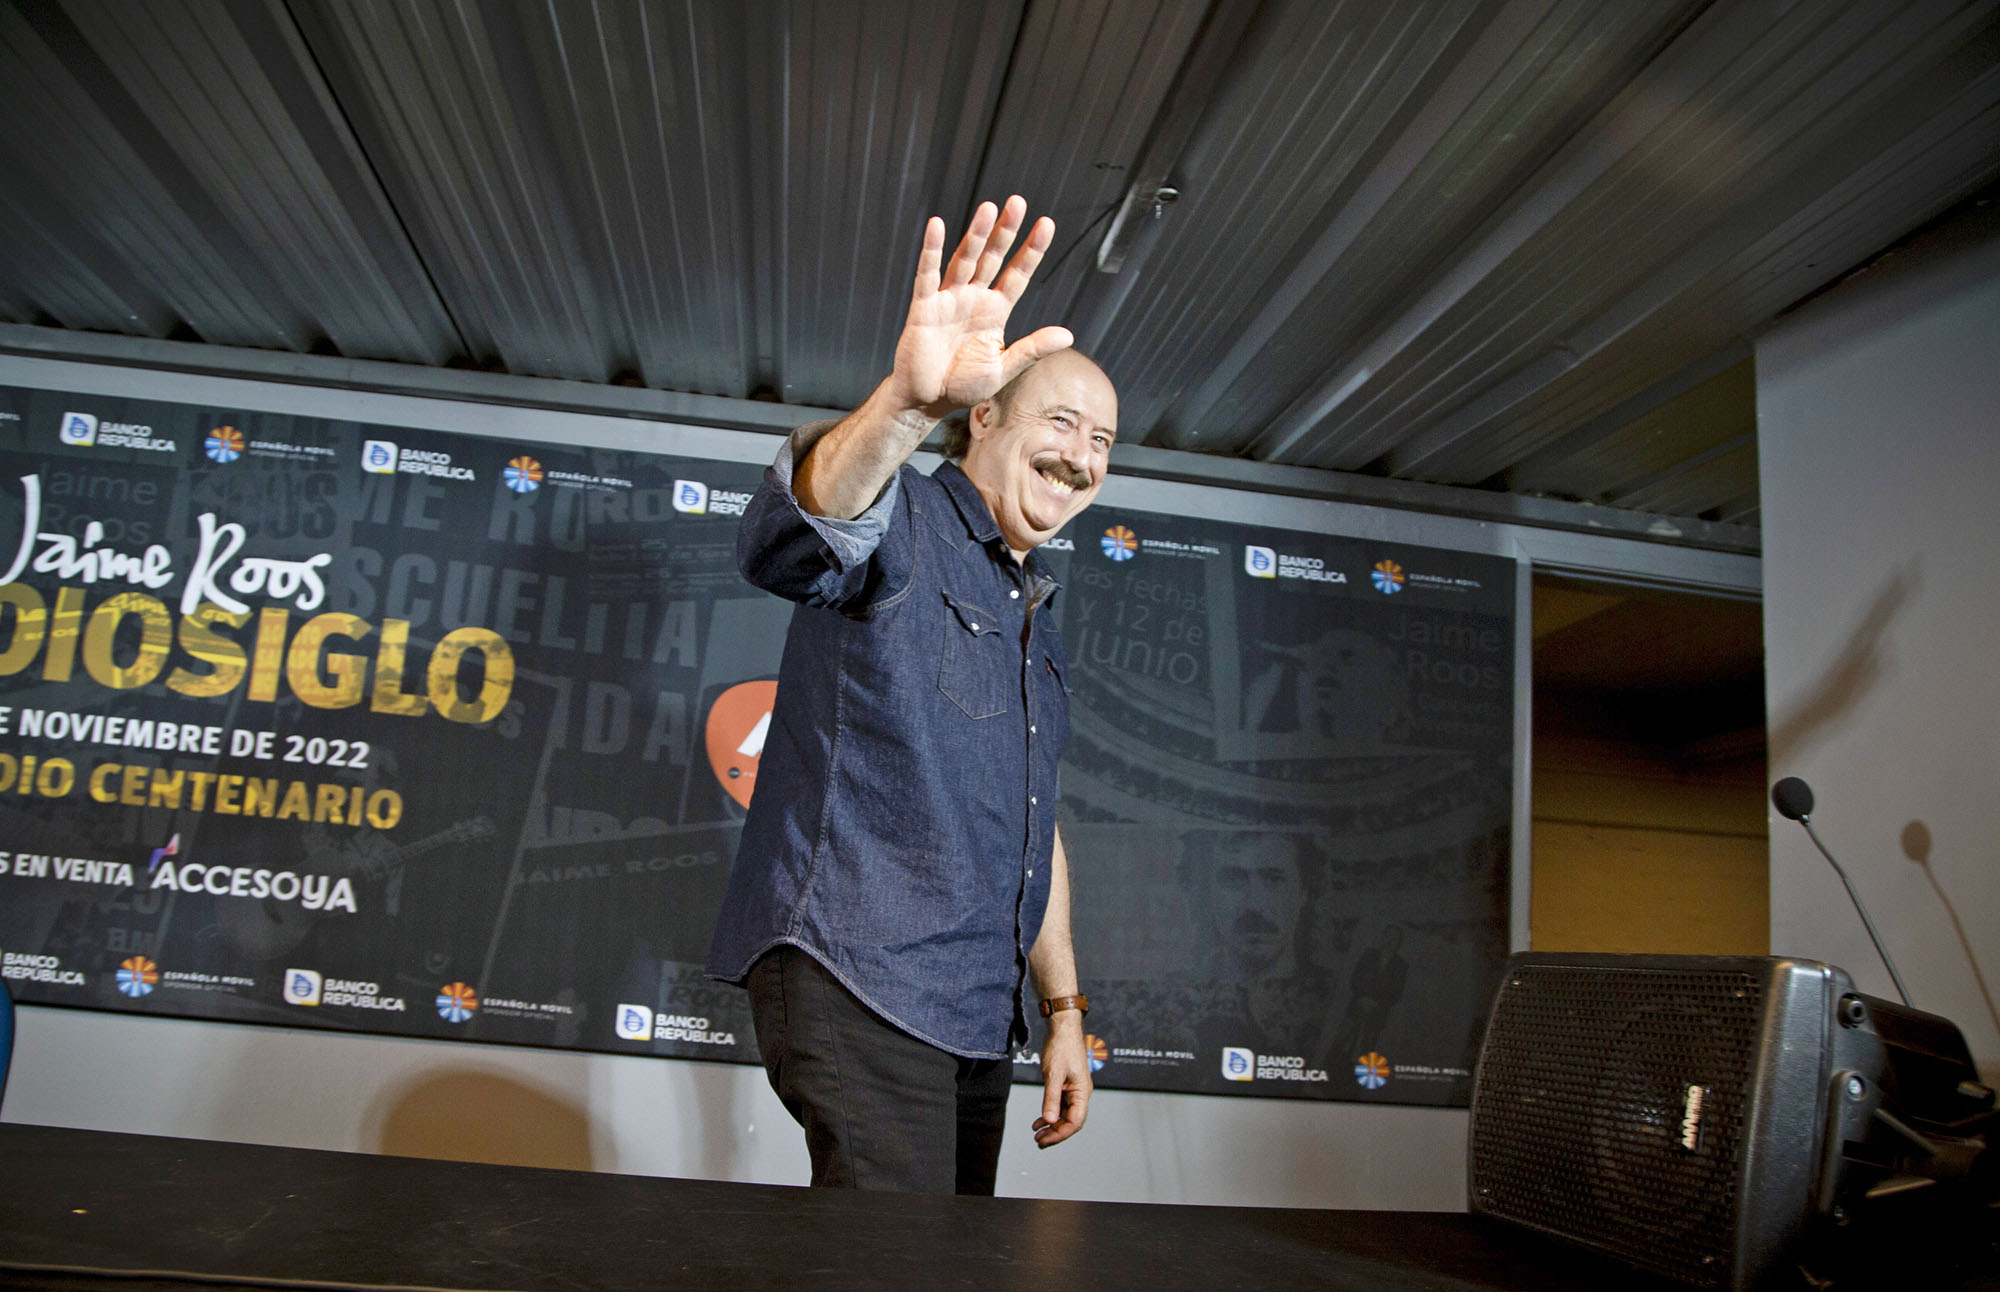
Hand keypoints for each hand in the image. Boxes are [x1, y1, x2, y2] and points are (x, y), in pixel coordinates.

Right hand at [890, 196, 1073, 418]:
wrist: (927, 401)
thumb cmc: (963, 386)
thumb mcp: (1003, 369)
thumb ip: (1032, 349)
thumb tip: (1067, 335)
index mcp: (995, 311)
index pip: (1017, 274)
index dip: (1031, 250)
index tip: (1046, 223)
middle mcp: (973, 299)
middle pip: (993, 258)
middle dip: (1006, 231)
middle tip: (1018, 201)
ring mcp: (948, 300)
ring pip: (965, 260)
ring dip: (977, 234)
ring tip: (989, 208)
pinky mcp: (924, 308)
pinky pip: (928, 275)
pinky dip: (931, 251)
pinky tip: (937, 226)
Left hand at [1032, 1017, 1092, 1148]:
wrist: (1062, 1027)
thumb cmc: (1061, 1046)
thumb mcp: (1053, 1074)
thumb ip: (1051, 1098)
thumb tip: (1050, 1120)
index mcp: (1082, 1092)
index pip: (1075, 1121)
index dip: (1060, 1133)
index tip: (1045, 1139)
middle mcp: (1080, 1093)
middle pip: (1071, 1121)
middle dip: (1055, 1133)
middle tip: (1038, 1142)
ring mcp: (1073, 1089)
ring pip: (1064, 1115)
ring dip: (1051, 1126)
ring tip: (1037, 1134)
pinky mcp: (1065, 1085)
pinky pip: (1060, 1105)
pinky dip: (1049, 1114)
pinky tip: (1039, 1120)